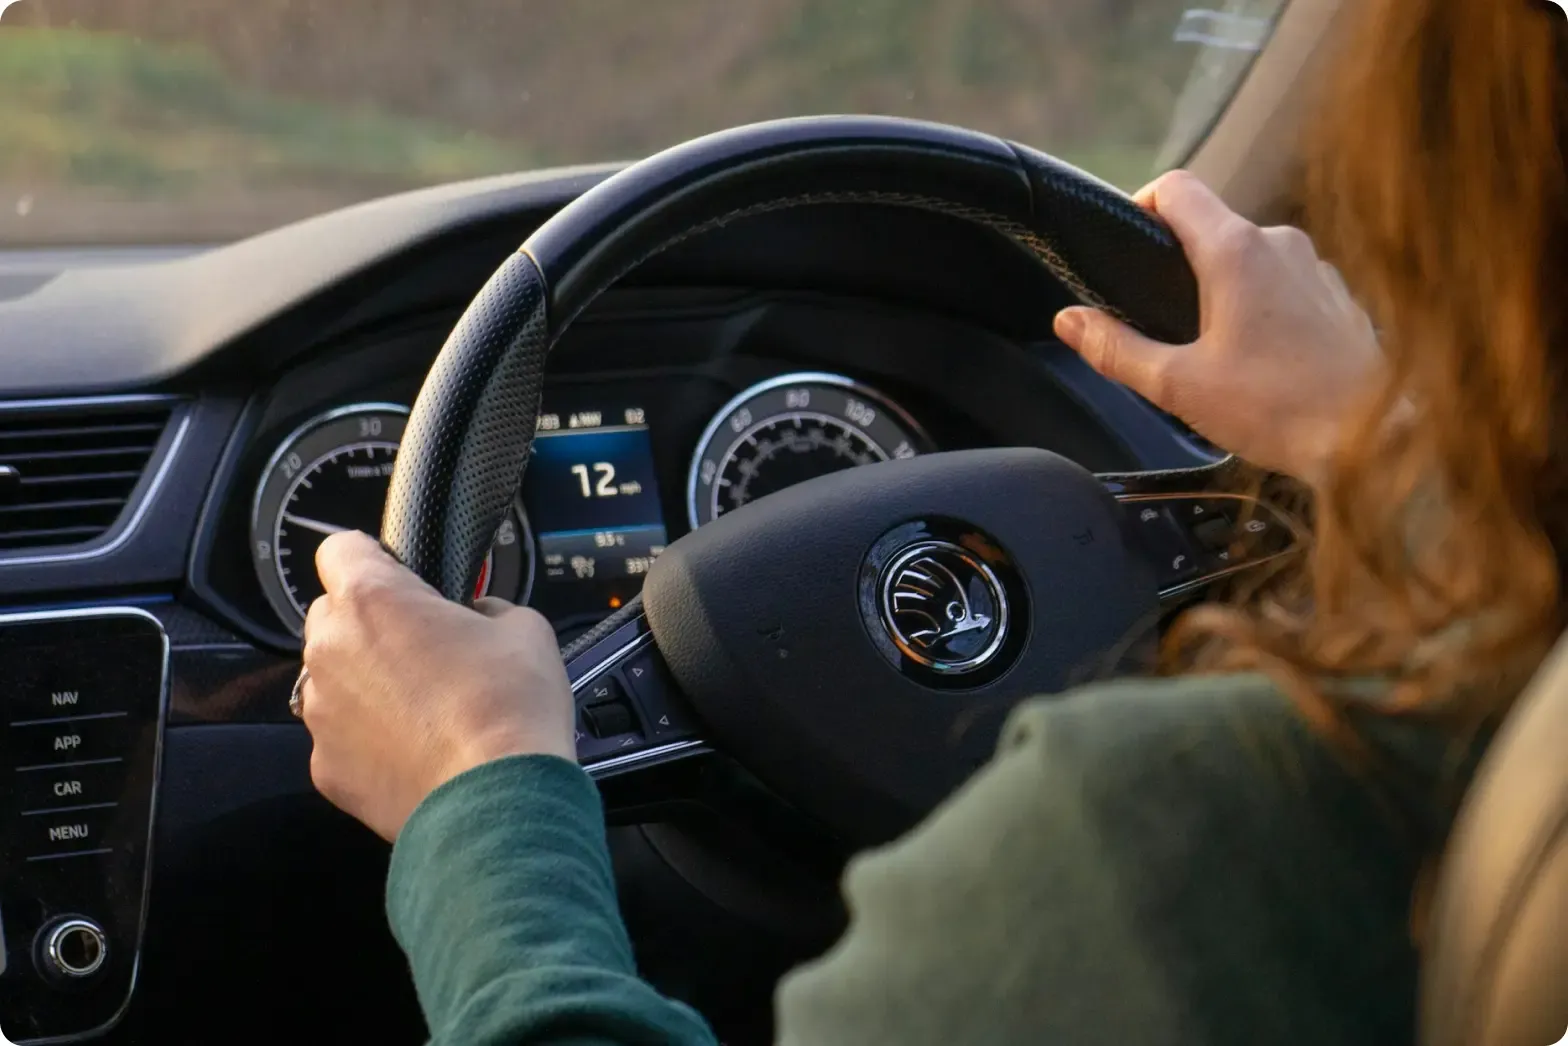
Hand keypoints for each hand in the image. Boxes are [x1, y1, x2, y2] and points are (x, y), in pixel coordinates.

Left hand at [299, 530, 575, 840]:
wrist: (499, 803)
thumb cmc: (509, 709)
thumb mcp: (524, 627)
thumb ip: (484, 608)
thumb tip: (474, 618)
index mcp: (372, 599)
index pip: (340, 549)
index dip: (374, 559)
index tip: (400, 577)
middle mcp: (331, 650)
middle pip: (332, 616)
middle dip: (371, 625)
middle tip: (426, 648)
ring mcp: (320, 713)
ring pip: (333, 679)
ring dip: (367, 684)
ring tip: (425, 708)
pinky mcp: (325, 767)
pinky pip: (340, 737)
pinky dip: (369, 740)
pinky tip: (416, 750)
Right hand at [1053, 170, 1382, 484]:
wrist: (1376, 438)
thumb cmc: (1278, 410)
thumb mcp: (1179, 385)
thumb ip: (1116, 348)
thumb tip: (1068, 320)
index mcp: (1235, 250)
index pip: (1176, 187)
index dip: (1140, 205)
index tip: (1125, 247)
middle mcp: (1279, 242)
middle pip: (1210, 225)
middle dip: (1177, 261)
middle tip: (1157, 317)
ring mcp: (1315, 265)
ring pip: (1248, 255)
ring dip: (1220, 286)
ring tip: (1208, 346)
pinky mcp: (1337, 294)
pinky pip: (1282, 281)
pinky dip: (1259, 304)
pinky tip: (1257, 358)